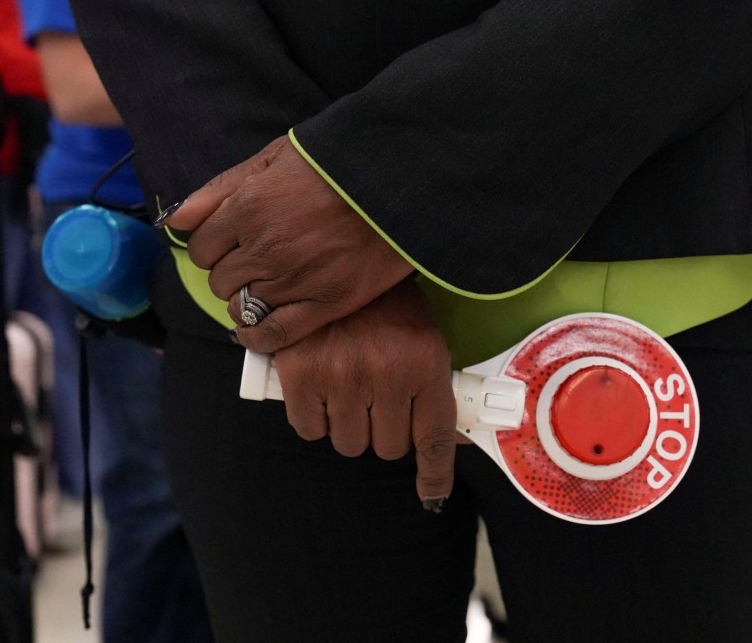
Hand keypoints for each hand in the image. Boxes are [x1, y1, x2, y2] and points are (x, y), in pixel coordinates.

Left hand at [164, 136, 413, 352]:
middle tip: (256, 265)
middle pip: (220, 280)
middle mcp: (265, 248)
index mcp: (248, 208)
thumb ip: (221, 188)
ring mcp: (295, 280)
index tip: (231, 246)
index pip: (201, 246)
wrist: (402, 180)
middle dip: (232, 273)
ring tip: (269, 290)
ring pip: (242, 308)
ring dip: (247, 302)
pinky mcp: (326, 304)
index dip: (214, 247)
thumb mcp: (274, 158)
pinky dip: (259, 338)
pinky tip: (259, 333)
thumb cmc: (339, 162)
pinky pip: (274, 334)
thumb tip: (176, 220)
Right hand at [259, 279, 457, 505]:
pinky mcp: (300, 376)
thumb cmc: (384, 302)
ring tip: (348, 390)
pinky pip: (309, 428)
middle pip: (387, 448)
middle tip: (376, 401)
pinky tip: (320, 388)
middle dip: (383, 432)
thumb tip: (451, 443)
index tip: (431, 495)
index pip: (434, 437)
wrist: (333, 256)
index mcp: (425, 364)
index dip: (434, 474)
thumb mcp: (423, 338)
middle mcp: (386, 375)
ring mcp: (342, 377)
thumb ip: (435, 389)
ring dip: (348, 426)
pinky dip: (314, 417)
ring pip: (348, 443)